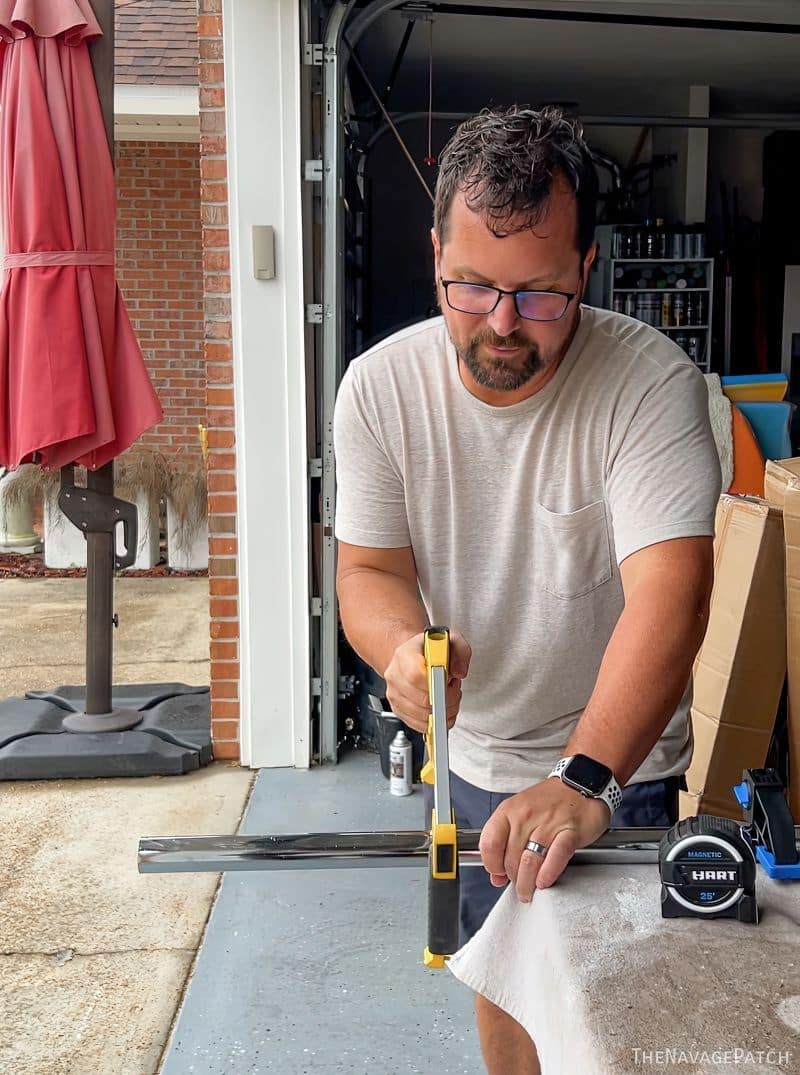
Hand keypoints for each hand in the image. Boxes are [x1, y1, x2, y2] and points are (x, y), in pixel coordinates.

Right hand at [383, 629, 471, 732]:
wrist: (414, 655)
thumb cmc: (430, 649)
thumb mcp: (450, 640)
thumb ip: (461, 650)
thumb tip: (460, 671)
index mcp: (404, 655)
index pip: (416, 675)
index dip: (436, 684)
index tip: (449, 682)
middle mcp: (395, 675)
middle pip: (422, 700)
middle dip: (446, 699)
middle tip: (452, 688)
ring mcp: (395, 695)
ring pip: (423, 716)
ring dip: (443, 711)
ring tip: (446, 695)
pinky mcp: (398, 710)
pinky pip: (420, 725)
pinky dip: (436, 721)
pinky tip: (440, 707)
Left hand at [479, 778, 610, 902]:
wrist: (581, 782)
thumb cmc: (550, 801)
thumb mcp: (520, 814)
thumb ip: (505, 842)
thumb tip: (496, 876)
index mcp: (509, 810)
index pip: (489, 844)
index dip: (492, 865)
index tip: (499, 874)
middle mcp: (526, 815)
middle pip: (510, 858)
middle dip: (513, 879)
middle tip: (520, 887)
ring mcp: (549, 823)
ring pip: (530, 861)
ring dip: (527, 883)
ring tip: (529, 892)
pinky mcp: (570, 831)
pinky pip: (555, 857)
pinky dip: (548, 873)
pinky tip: (544, 881)